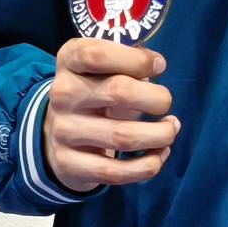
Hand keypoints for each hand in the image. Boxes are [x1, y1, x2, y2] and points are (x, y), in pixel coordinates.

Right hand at [43, 38, 178, 192]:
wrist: (57, 136)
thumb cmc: (94, 93)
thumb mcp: (101, 70)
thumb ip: (127, 64)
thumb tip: (155, 66)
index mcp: (68, 62)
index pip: (96, 54)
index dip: (136, 59)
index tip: (159, 65)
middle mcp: (61, 94)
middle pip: (119, 91)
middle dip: (157, 98)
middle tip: (166, 102)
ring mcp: (63, 131)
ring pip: (124, 136)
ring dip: (161, 134)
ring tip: (170, 128)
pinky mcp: (69, 164)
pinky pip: (118, 171)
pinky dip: (150, 164)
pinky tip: (160, 152)